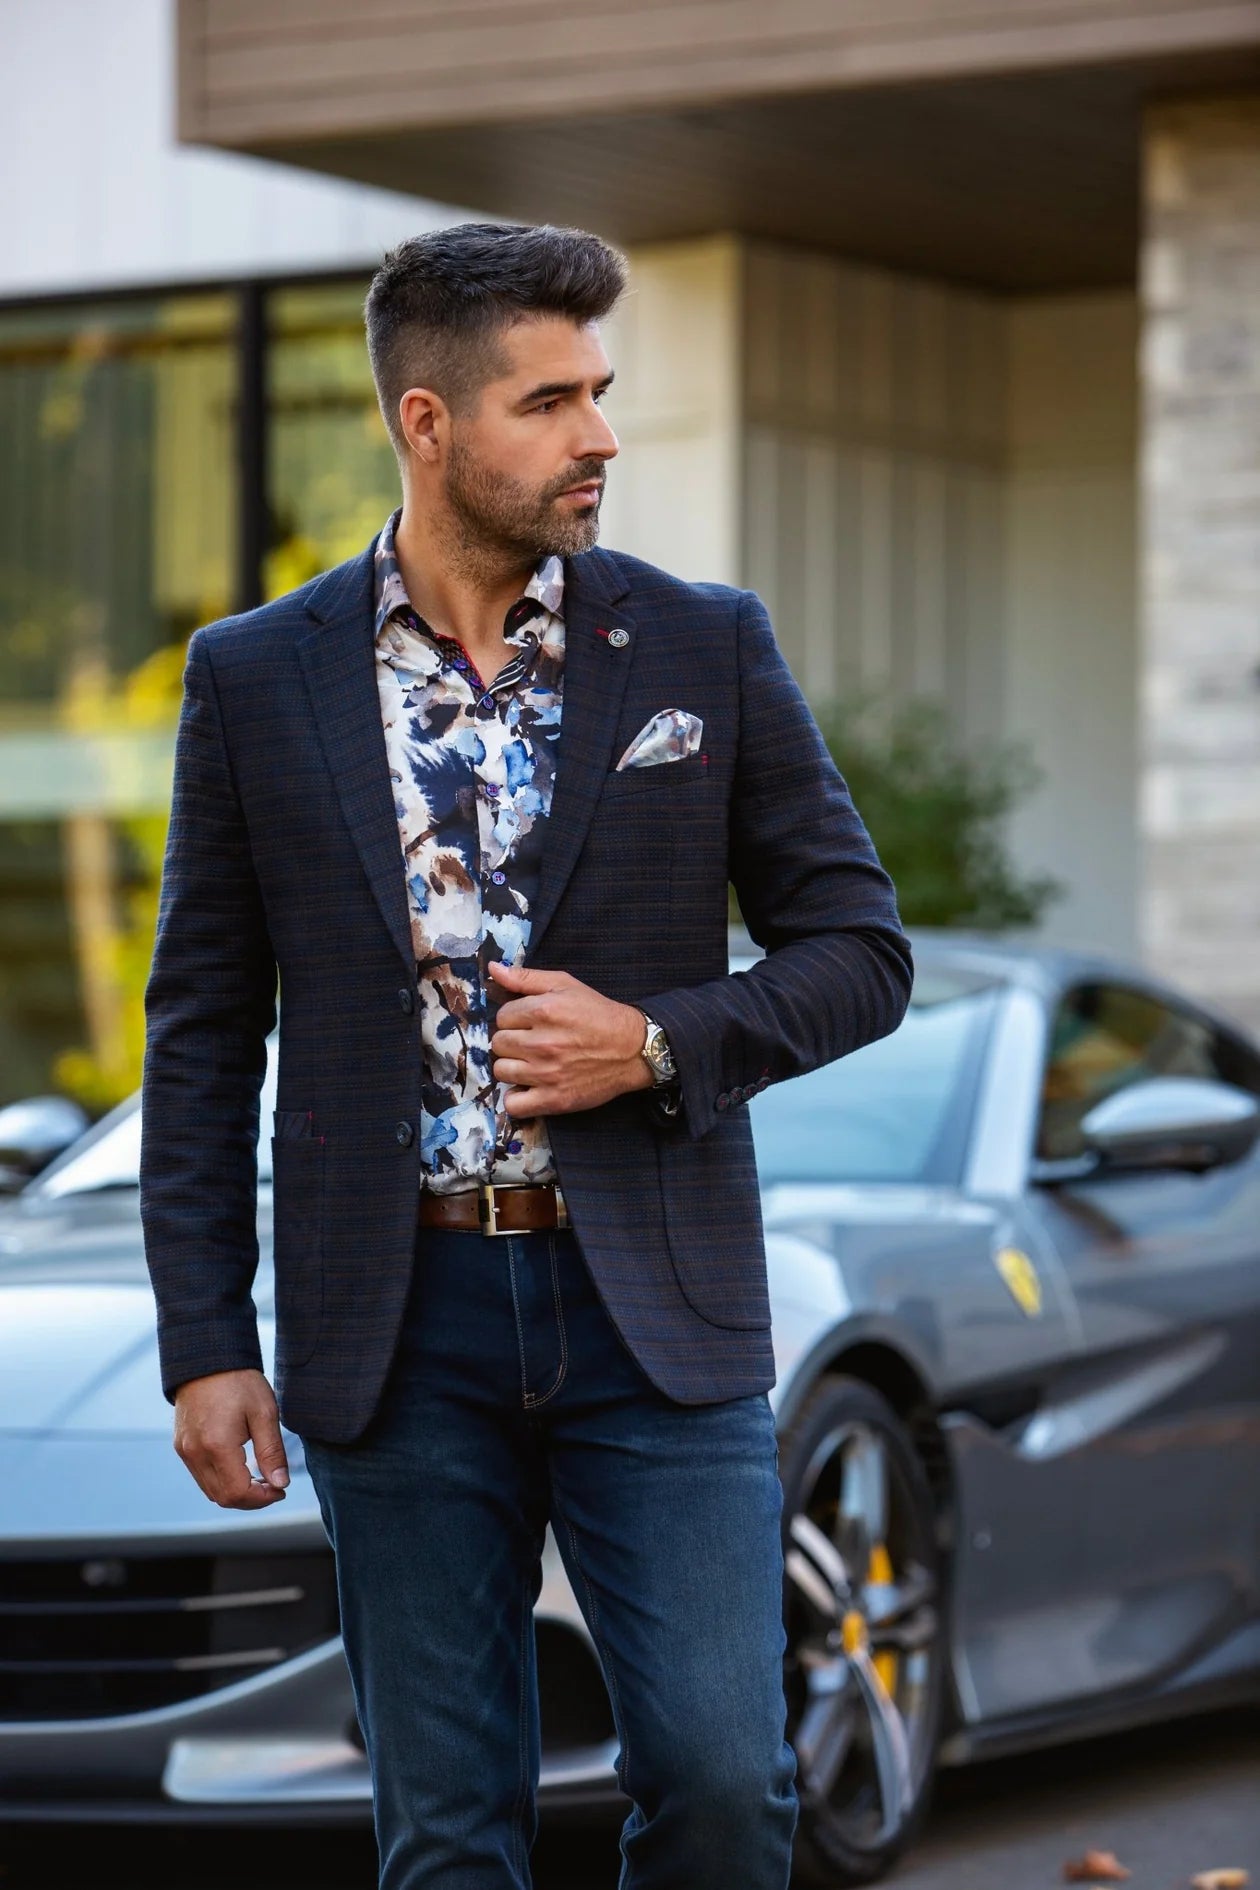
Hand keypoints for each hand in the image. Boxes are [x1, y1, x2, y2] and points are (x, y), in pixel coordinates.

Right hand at [173, 1368, 289, 1509]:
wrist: (207, 1358)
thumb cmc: (239, 1381)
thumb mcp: (264, 1412)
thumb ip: (272, 1452)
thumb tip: (281, 1484)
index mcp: (217, 1445)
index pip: (238, 1493)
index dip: (262, 1499)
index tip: (280, 1490)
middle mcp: (195, 1453)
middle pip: (222, 1498)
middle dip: (251, 1500)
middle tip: (273, 1487)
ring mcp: (185, 1451)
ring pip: (210, 1491)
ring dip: (236, 1492)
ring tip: (260, 1479)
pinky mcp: (181, 1446)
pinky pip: (201, 1476)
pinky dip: (222, 1481)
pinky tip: (241, 1468)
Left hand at [489, 962, 652, 1116]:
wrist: (632, 1049)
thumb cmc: (598, 1014)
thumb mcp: (565, 985)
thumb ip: (526, 977)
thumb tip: (492, 968)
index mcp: (543, 1011)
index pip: (502, 1016)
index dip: (515, 1018)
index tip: (530, 1023)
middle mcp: (541, 1043)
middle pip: (498, 1044)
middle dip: (512, 1041)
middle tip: (532, 1042)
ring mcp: (546, 1074)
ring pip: (501, 1071)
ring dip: (512, 1067)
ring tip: (531, 1062)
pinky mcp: (554, 1099)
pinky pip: (513, 1104)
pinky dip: (516, 1097)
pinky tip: (529, 1087)